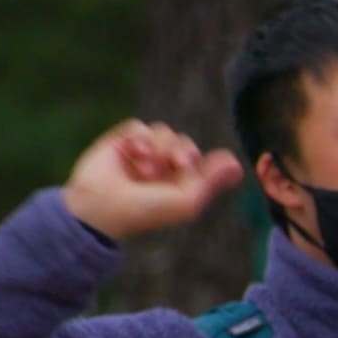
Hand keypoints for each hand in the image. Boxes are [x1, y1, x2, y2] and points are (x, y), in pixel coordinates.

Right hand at [61, 120, 242, 239]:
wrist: (101, 207)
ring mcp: (142, 153)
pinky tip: (134, 155)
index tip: (189, 168)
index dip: (198, 160)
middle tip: (176, 165)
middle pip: (185, 141)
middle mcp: (163, 166)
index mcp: (180, 181)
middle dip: (182, 152)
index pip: (200, 158)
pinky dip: (140, 139)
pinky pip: (140, 126)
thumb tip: (237, 163)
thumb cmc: (145, 211)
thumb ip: (210, 181)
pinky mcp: (121, 142)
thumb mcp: (185, 201)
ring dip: (159, 149)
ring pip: (164, 132)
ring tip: (146, 170)